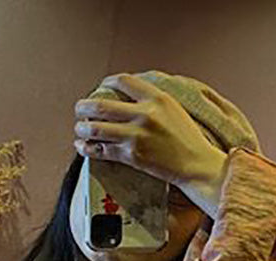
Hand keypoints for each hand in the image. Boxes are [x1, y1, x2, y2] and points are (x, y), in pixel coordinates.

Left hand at [74, 73, 227, 217]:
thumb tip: (128, 97)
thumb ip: (152, 100)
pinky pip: (102, 150)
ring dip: (82, 128)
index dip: (106, 83)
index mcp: (157, 98)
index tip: (100, 88)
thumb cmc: (188, 139)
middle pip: (103, 105)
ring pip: (97, 128)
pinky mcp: (132, 156)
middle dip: (84, 106)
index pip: (123, 81)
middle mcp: (145, 114)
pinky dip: (87, 148)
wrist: (196, 165)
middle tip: (79, 109)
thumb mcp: (174, 109)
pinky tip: (82, 146)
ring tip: (79, 129)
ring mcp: (137, 135)